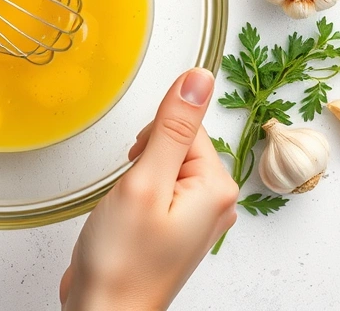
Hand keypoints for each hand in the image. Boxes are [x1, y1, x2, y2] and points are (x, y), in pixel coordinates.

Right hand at [59, 68, 237, 310]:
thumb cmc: (122, 262)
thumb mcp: (144, 180)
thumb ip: (173, 127)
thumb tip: (198, 78)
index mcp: (216, 187)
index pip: (187, 127)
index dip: (150, 142)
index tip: (136, 170)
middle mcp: (214, 203)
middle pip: (177, 145)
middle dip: (143, 161)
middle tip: (129, 197)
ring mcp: (196, 219)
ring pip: (163, 168)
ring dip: (137, 180)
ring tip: (126, 213)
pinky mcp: (176, 229)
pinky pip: (157, 191)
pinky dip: (136, 197)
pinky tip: (126, 221)